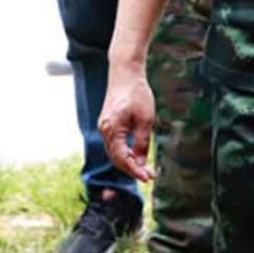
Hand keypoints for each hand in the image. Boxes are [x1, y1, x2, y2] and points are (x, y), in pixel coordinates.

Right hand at [97, 63, 154, 182]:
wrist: (125, 74)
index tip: (148, 178)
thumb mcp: (145, 120)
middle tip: (149, 176)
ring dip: (128, 162)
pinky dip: (125, 152)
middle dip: (132, 169)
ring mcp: (104, 127)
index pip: (122, 158)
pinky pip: (114, 144)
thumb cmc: (136, 94)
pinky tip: (136, 155)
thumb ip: (142, 143)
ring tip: (145, 169)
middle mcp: (104, 130)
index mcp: (112, 130)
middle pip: (116, 158)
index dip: (135, 171)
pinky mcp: (108, 124)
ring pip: (114, 152)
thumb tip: (141, 164)